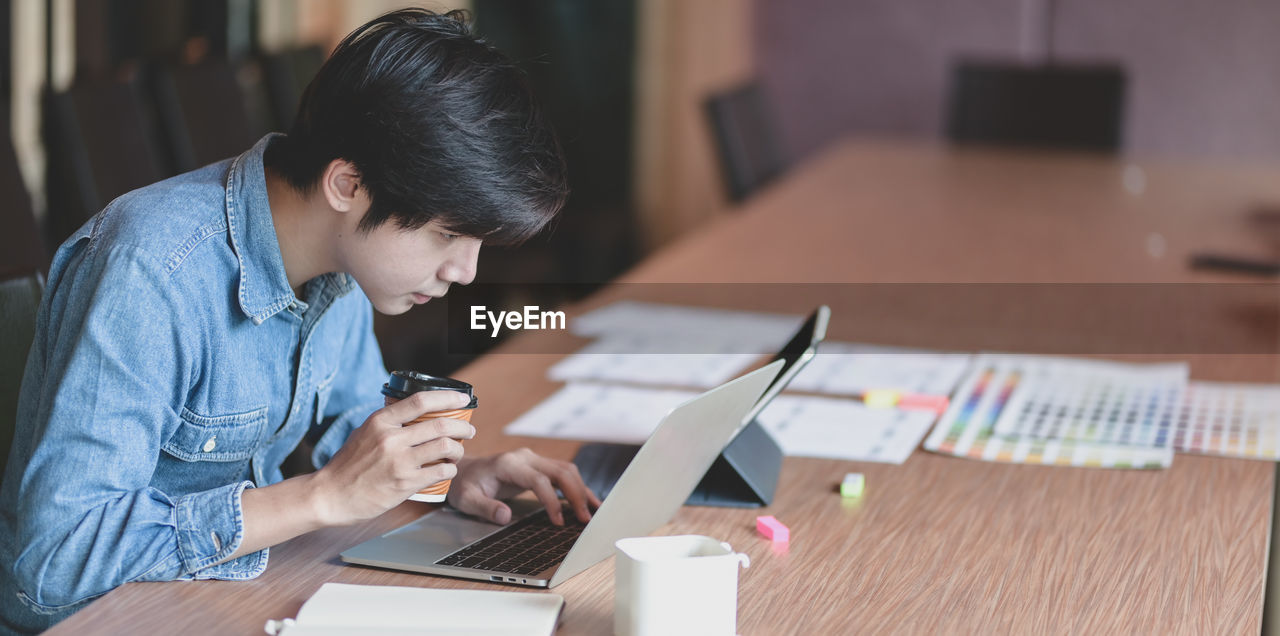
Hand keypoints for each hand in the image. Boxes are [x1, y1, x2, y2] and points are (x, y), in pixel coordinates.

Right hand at [309, 390, 474, 525]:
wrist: (330, 496)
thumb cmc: (348, 465)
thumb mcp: (364, 433)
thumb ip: (389, 423)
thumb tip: (417, 413)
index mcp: (380, 421)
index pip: (421, 401)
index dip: (447, 397)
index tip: (463, 399)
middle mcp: (391, 439)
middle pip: (441, 425)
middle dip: (463, 426)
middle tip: (469, 430)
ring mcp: (399, 462)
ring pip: (446, 447)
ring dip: (459, 449)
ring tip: (457, 452)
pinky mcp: (405, 483)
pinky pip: (441, 471)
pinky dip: (450, 469)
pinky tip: (447, 470)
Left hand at [448, 448, 601, 525]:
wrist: (464, 471)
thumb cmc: (465, 485)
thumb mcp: (467, 499)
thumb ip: (485, 508)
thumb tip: (505, 516)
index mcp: (509, 464)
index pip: (539, 479)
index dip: (552, 500)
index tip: (558, 521)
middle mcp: (525, 457)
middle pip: (560, 471)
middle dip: (576, 494)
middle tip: (585, 518)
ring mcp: (534, 459)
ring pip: (566, 470)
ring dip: (581, 490)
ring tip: (593, 511)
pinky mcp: (539, 466)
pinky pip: (563, 473)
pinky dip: (577, 487)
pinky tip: (588, 500)